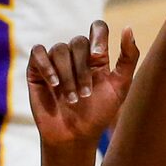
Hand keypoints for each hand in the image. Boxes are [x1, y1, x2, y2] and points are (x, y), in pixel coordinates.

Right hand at [27, 21, 139, 152]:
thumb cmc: (99, 113)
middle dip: (82, 69)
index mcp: (96, 55)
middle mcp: (75, 55)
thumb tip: (128, 28)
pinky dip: (46, 65)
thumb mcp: (120, 87)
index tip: (98, 57)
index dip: (98, 37)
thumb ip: (128, 58)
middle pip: (78, 42)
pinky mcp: (37, 70)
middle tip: (85, 95)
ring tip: (71, 99)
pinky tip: (53, 83)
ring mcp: (55, 61)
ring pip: (59, 49)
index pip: (97, 28)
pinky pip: (38, 52)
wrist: (74, 137)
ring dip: (67, 75)